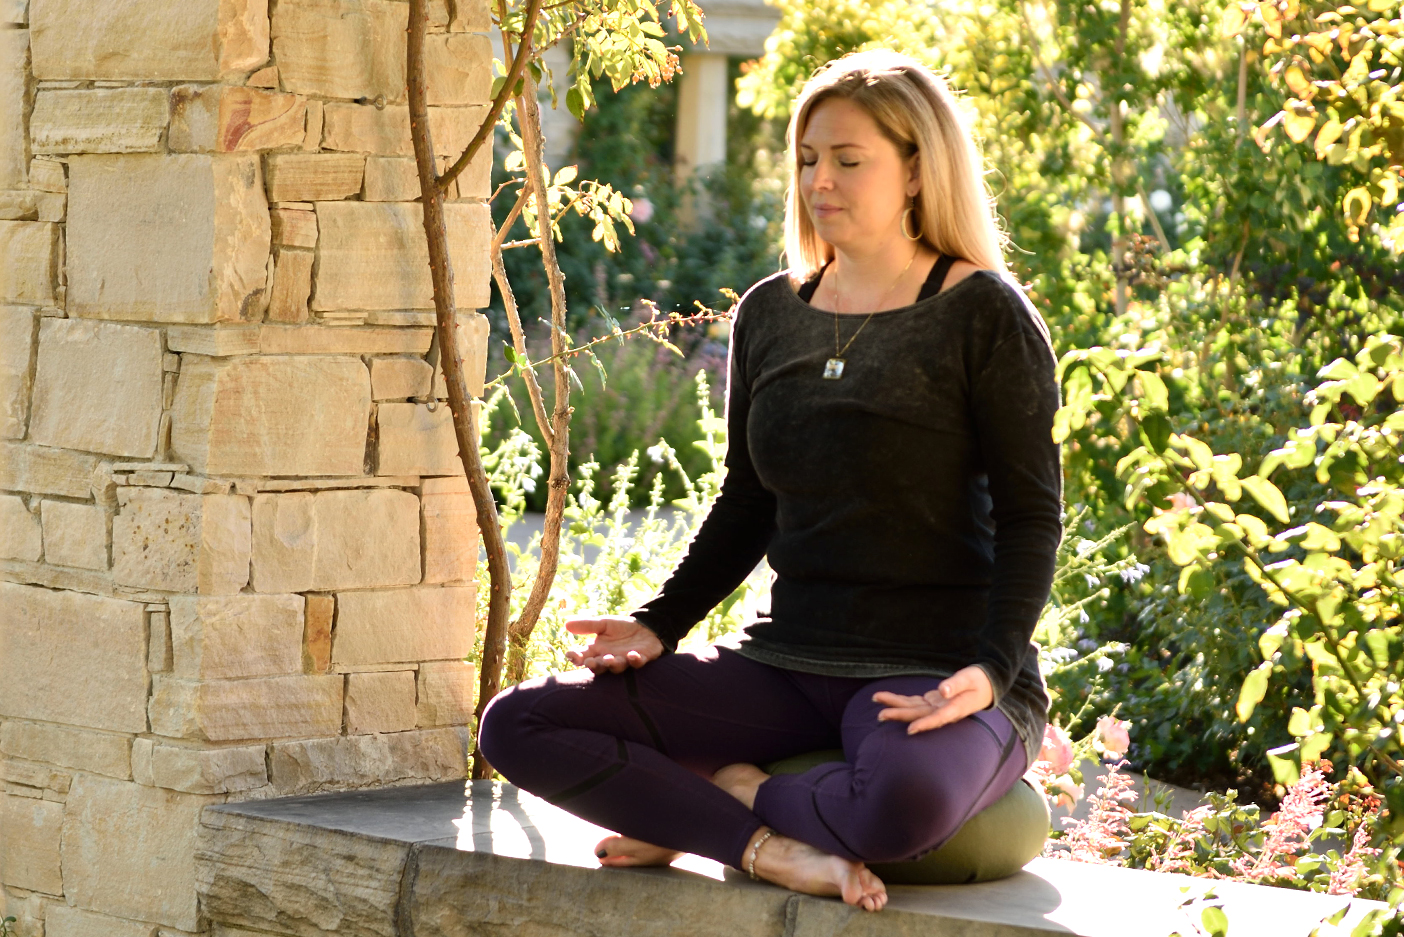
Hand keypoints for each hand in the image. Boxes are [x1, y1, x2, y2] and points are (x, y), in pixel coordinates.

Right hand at [564, 616, 664, 673]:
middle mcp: (609, 659)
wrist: (645, 627)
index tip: (571, 655)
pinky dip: (635, 660)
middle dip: (595, 665)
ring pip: (617, 667)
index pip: (583, 657)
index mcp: (597, 650)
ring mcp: (625, 661)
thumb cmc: (621, 628)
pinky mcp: (641, 659)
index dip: (576, 657)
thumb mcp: (603, 623)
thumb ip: (587, 625)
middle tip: (590, 662)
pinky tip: (632, 655)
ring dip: (613, 664)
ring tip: (609, 659)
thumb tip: (566, 624)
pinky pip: (637, 663)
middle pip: (599, 667)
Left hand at [873, 665, 993, 734]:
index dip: (924, 724)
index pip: (938, 719)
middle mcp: (943, 712)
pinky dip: (900, 700)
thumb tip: (942, 690)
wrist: (986, 686)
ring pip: (912, 708)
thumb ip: (956, 684)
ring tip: (875, 700)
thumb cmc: (979, 681)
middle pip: (918, 715)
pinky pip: (913, 702)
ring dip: (894, 706)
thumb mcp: (970, 679)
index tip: (910, 730)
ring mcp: (936, 708)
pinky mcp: (932, 702)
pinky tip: (885, 699)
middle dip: (899, 714)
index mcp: (955, 709)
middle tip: (880, 715)